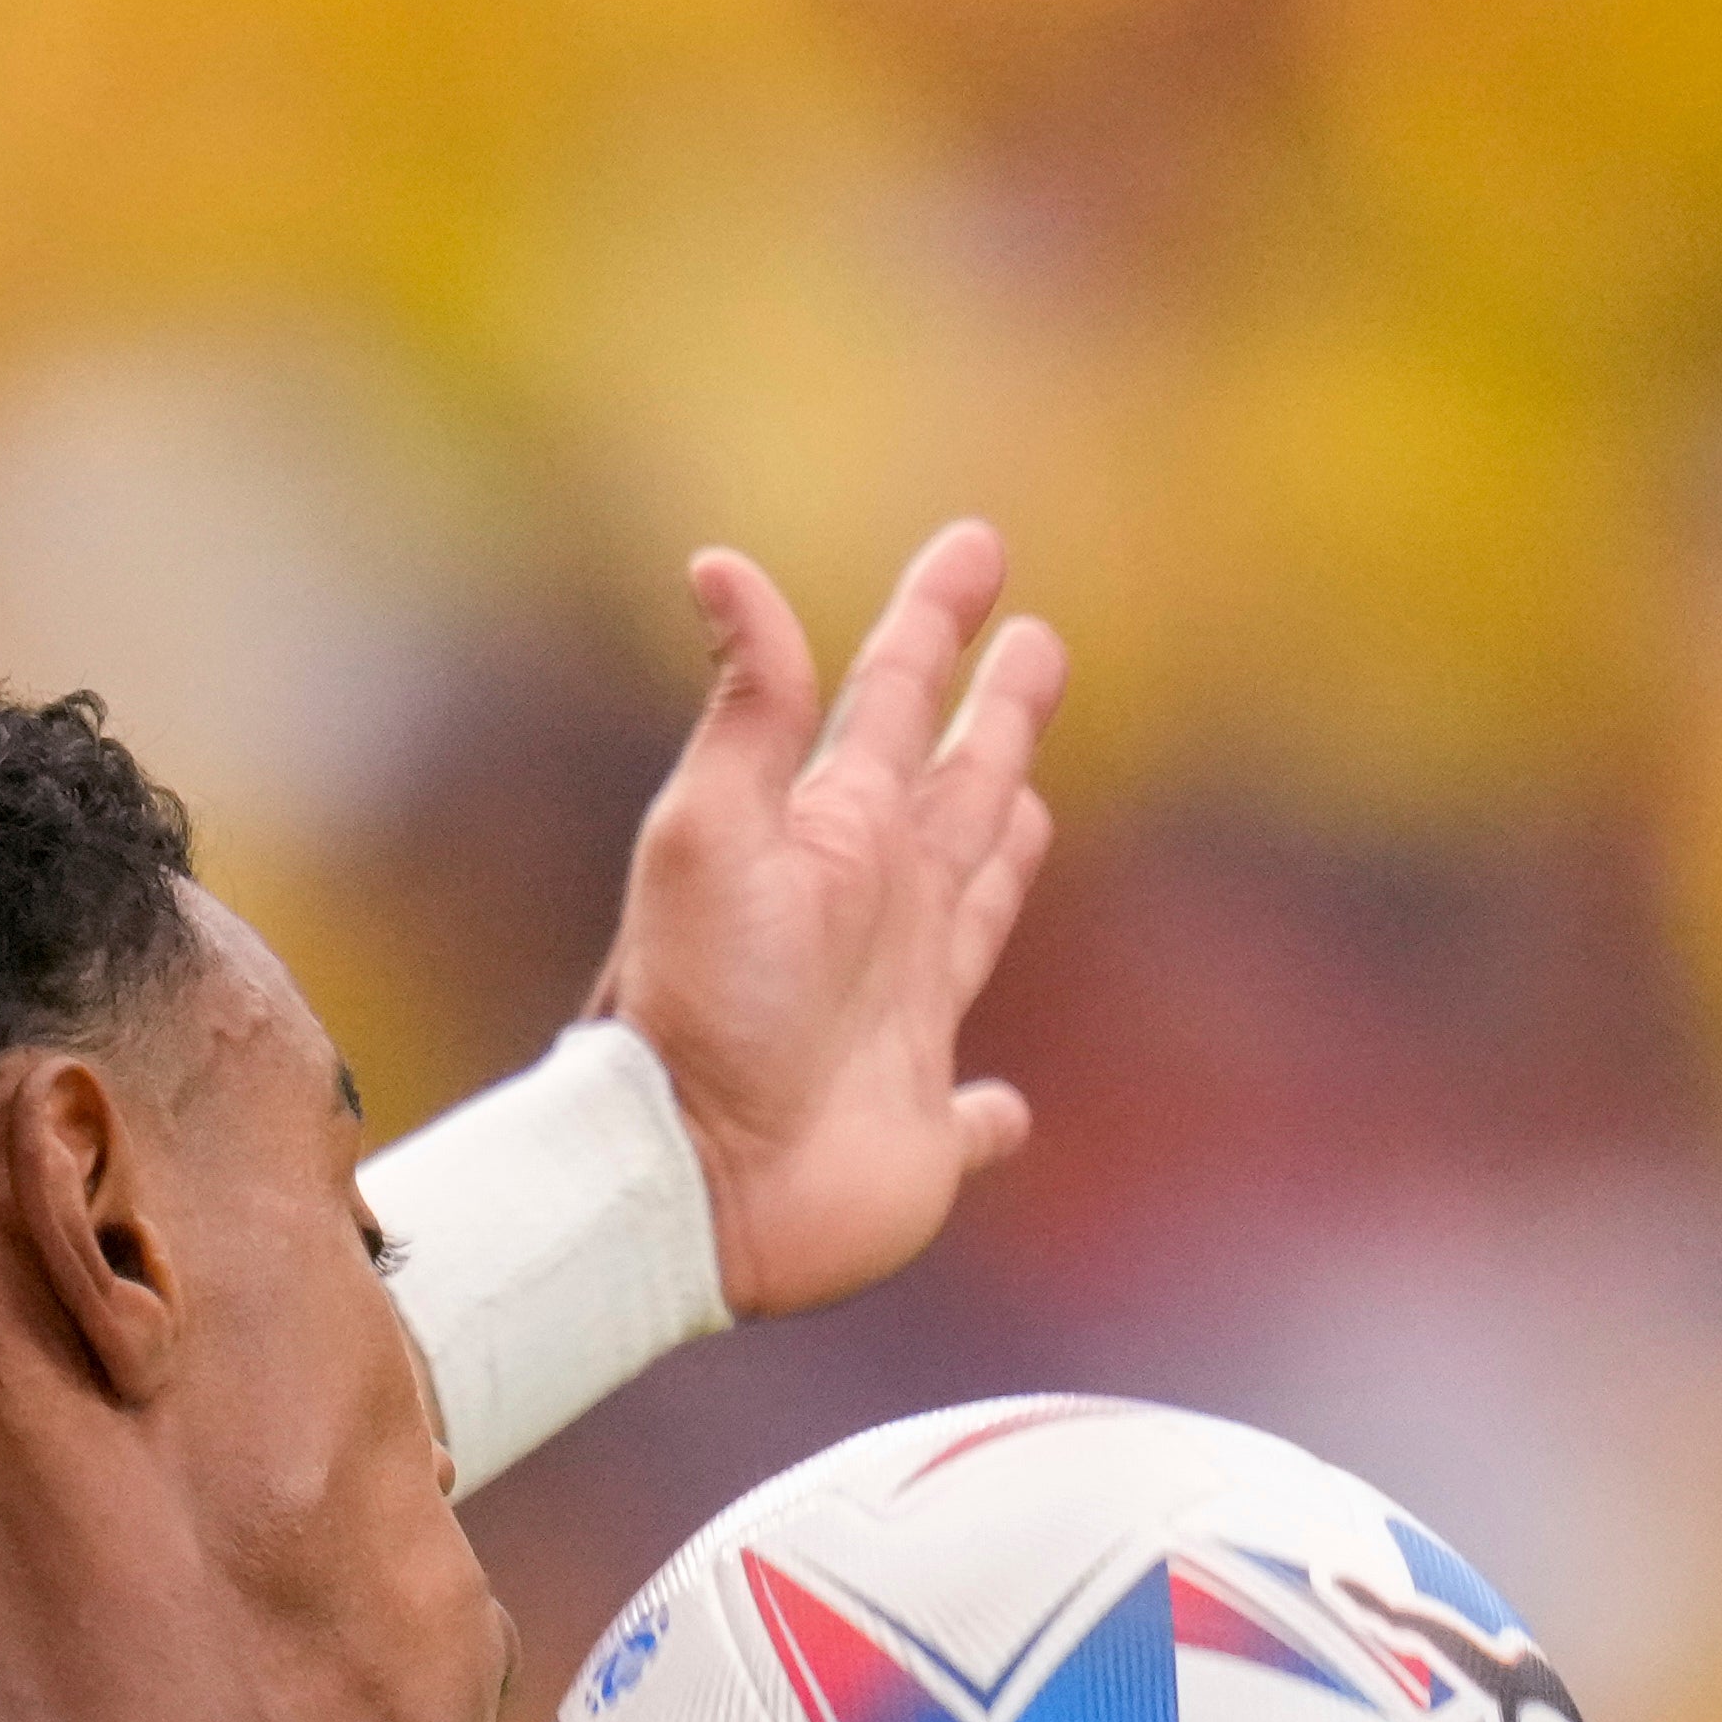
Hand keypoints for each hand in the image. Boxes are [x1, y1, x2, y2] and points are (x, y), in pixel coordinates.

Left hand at [590, 517, 1064, 1316]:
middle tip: (1036, 640)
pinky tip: (1005, 1111)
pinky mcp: (922, 1131)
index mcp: (833, 837)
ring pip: (976, 911)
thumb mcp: (708, 832)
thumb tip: (717, 562)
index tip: (977, 545)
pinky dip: (997, 1114)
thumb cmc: (694, 1004)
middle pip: (955, 787)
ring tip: (1033, 803)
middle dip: (995, 715)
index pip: (891, 698)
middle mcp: (874, 917)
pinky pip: (975, 1115)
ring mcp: (900, 1022)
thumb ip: (744, 707)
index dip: (935, 618)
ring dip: (1006, 853)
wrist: (684, 1176)